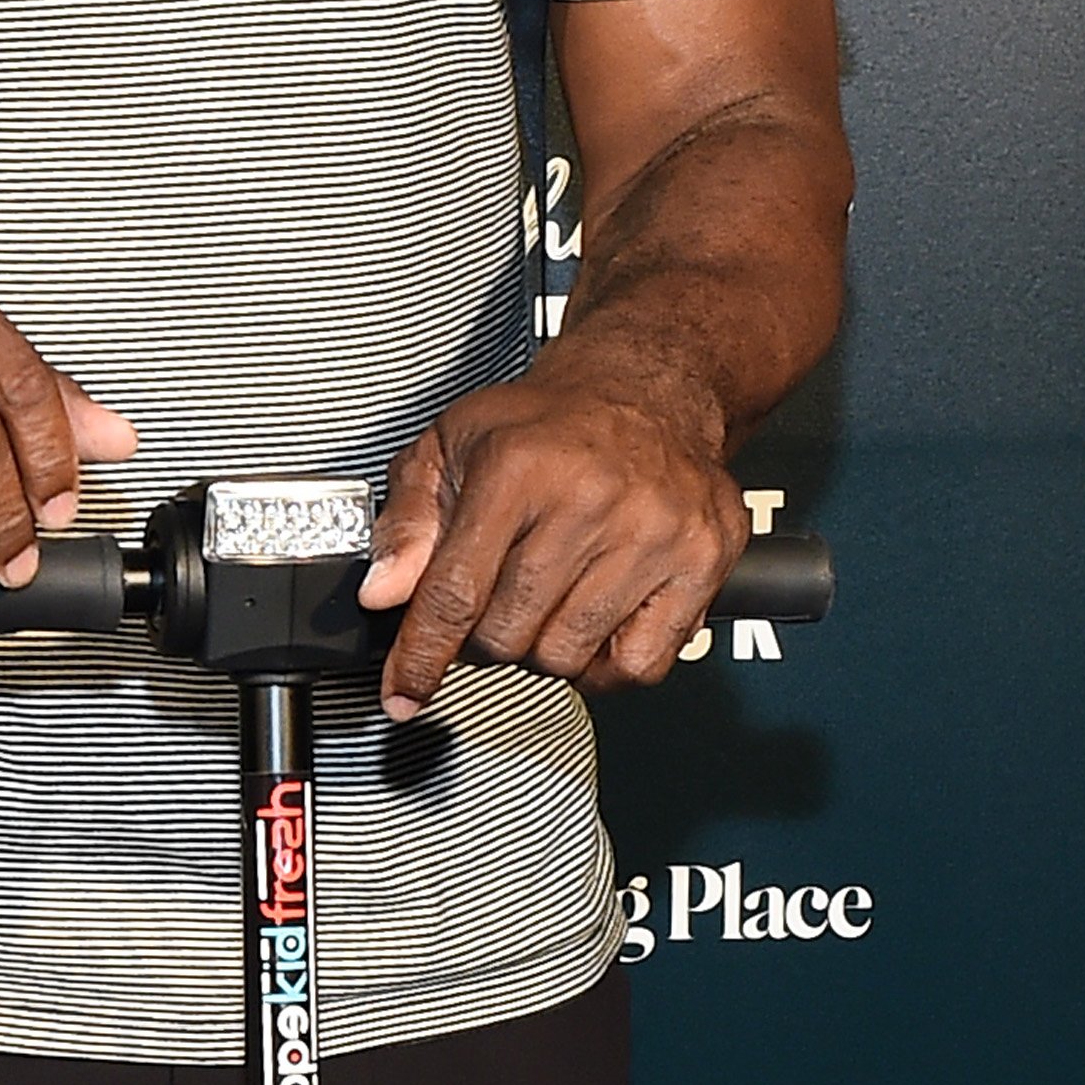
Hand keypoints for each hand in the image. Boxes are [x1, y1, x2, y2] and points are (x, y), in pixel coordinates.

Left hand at [357, 350, 748, 720]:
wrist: (646, 393)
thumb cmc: (547, 426)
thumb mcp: (452, 446)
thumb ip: (408, 519)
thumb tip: (383, 589)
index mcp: (520, 466)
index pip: (456, 592)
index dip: (421, 654)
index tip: (403, 691)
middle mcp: (591, 498)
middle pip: (508, 636)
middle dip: (487, 635)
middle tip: (498, 600)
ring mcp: (654, 533)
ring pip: (568, 658)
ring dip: (545, 648)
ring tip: (551, 598)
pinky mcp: (702, 561)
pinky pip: (639, 666)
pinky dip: (608, 664)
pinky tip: (597, 620)